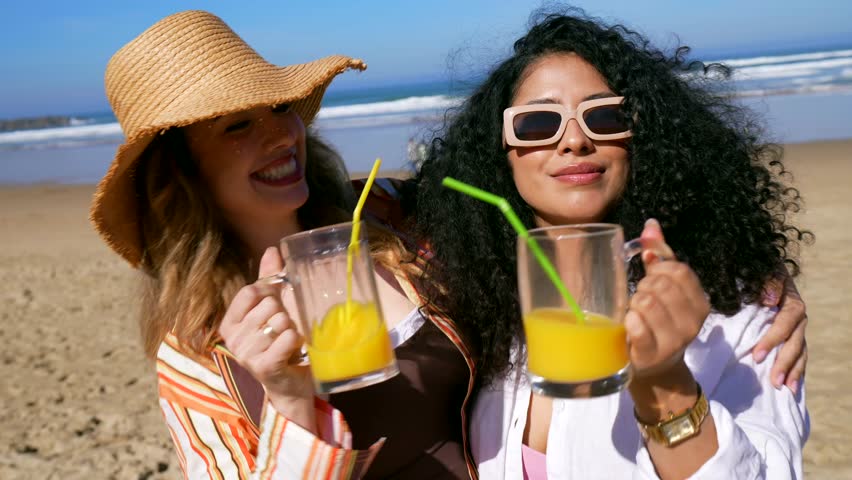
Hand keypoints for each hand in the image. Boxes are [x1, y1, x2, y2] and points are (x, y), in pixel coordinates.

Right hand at [218, 247, 314, 425]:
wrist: (293, 382)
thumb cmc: (282, 341)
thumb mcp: (275, 307)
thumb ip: (270, 279)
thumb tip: (272, 249)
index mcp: (229, 323)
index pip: (250, 291)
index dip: (269, 294)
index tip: (275, 307)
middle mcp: (232, 339)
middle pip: (267, 304)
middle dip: (284, 314)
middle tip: (284, 332)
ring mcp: (246, 354)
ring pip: (280, 321)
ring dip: (292, 329)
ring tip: (288, 343)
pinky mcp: (263, 367)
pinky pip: (287, 338)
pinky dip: (297, 340)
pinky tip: (294, 351)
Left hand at [625, 220, 710, 378]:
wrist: (654, 367)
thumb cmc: (659, 321)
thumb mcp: (666, 289)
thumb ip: (661, 256)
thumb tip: (651, 224)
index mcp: (701, 303)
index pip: (679, 271)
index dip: (659, 269)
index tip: (651, 279)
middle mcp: (693, 323)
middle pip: (660, 285)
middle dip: (643, 287)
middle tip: (641, 299)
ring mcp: (673, 341)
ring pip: (645, 303)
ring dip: (633, 304)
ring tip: (635, 313)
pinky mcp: (651, 354)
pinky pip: (636, 326)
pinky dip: (628, 320)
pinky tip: (628, 323)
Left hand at [753, 272, 806, 392]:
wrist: (764, 270)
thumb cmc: (760, 271)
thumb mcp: (764, 271)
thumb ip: (769, 282)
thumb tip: (772, 300)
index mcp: (792, 303)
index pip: (784, 325)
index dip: (772, 341)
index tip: (757, 356)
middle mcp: (798, 317)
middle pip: (794, 343)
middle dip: (784, 363)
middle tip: (774, 381)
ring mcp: (798, 328)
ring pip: (799, 351)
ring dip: (793, 371)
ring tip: (786, 389)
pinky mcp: (793, 336)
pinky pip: (798, 354)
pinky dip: (796, 369)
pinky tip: (792, 386)